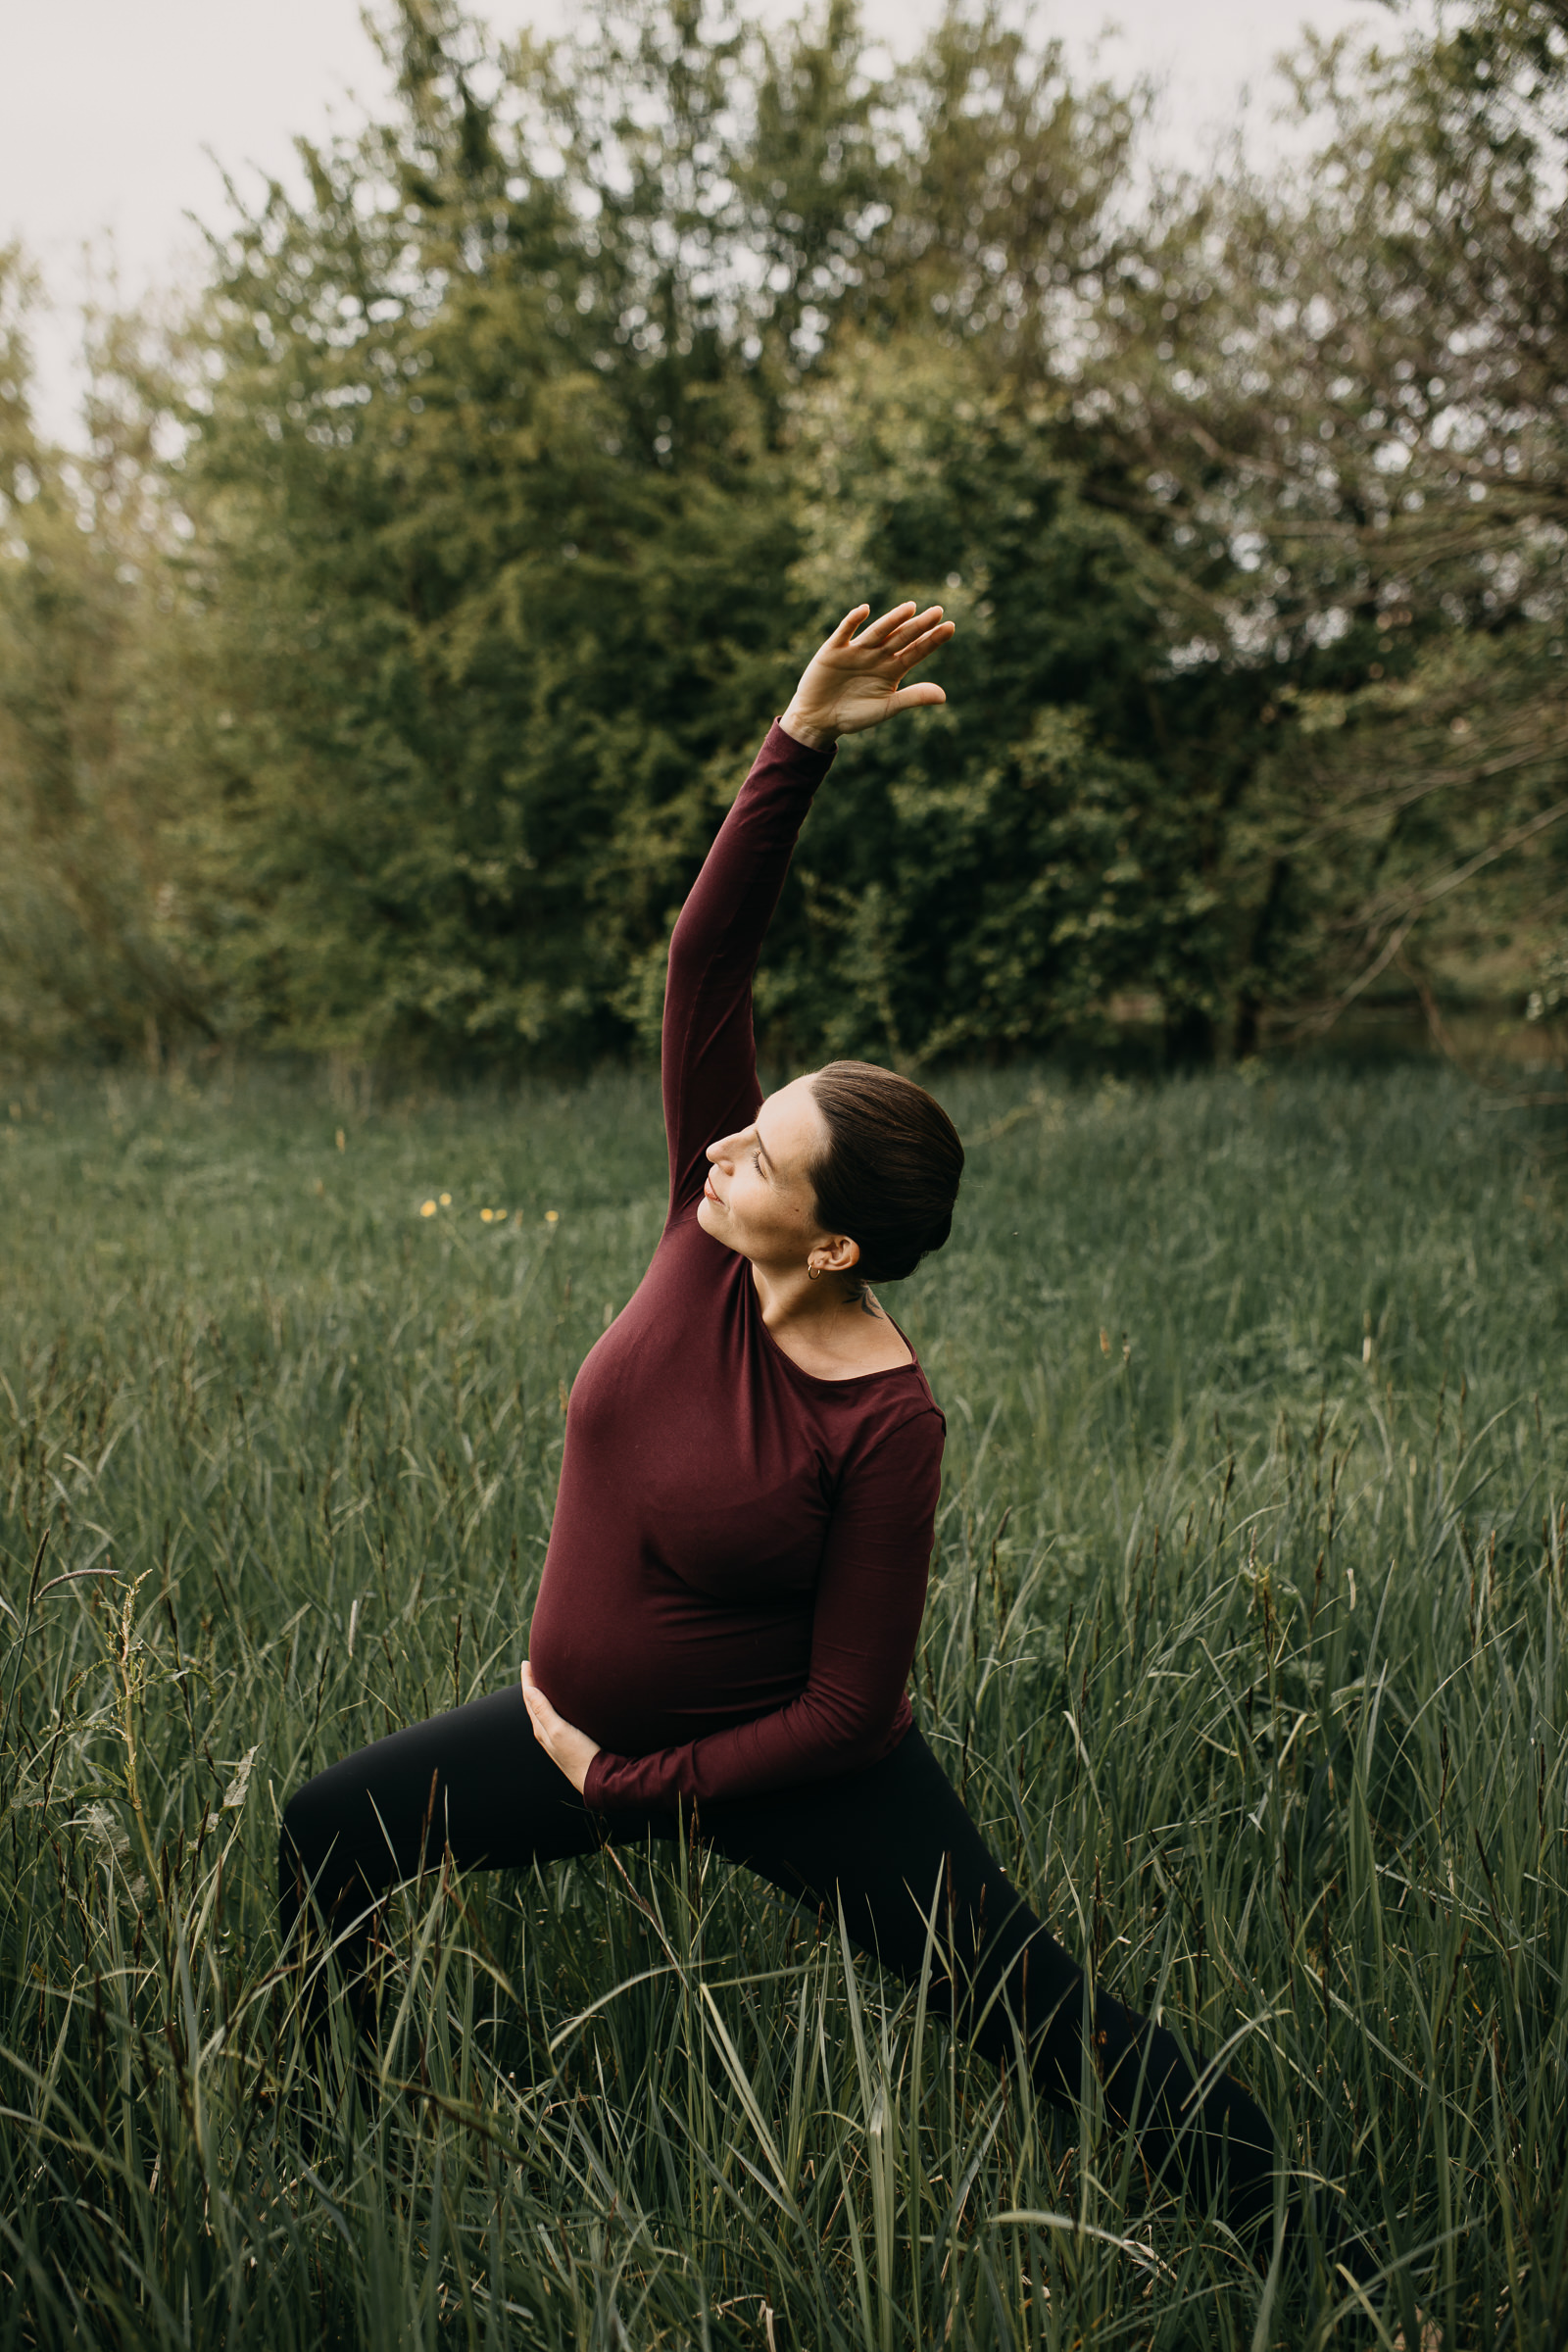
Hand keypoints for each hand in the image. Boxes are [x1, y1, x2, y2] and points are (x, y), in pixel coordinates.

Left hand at [520, 1661, 600, 1794]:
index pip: (529, 1698)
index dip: (527, 1679)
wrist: (597, 1778)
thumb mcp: (559, 1730)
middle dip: (531, 1685)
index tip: (526, 1662)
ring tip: (543, 1681)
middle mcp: (546, 1732)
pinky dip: (552, 1705)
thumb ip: (543, 1710)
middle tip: (532, 1667)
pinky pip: (554, 1717)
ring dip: (541, 1694)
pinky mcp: (569, 1740)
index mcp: (541, 1728)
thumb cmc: (579, 1754)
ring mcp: (557, 1737)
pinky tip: (561, 1704)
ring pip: (543, 1711)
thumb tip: (528, 1689)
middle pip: (534, 1703)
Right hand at [780, 601, 955, 747]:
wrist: (819, 720)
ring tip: (911, 608)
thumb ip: (912, 698)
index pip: (916, 651)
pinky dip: (853, 621)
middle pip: (901, 637)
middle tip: (938, 611)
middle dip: (919, 626)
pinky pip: (845, 632)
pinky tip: (864, 610)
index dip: (932, 640)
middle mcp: (877, 655)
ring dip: (893, 619)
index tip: (950, 627)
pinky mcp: (834, 649)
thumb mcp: (886, 708)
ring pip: (878, 632)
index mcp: (892, 669)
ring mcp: (857, 650)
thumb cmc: (854, 715)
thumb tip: (943, 696)